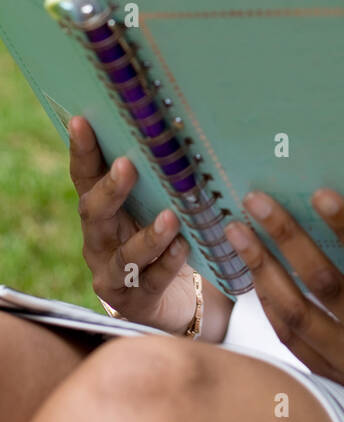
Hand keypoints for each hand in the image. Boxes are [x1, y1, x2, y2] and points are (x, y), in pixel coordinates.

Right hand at [69, 115, 200, 335]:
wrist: (174, 301)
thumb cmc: (163, 241)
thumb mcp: (155, 207)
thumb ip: (157, 179)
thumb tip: (176, 128)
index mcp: (101, 212)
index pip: (85, 178)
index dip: (83, 151)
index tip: (82, 121)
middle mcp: (100, 242)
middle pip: (95, 213)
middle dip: (111, 189)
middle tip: (128, 165)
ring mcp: (114, 274)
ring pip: (125, 255)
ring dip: (148, 235)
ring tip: (170, 217)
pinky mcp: (137, 300)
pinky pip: (152, 280)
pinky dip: (168, 264)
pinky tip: (184, 248)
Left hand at [224, 189, 343, 421]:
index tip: (320, 194)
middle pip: (324, 285)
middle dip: (287, 238)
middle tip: (258, 201)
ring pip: (297, 314)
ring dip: (263, 269)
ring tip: (239, 234)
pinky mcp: (336, 382)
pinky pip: (293, 340)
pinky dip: (272, 306)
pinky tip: (255, 277)